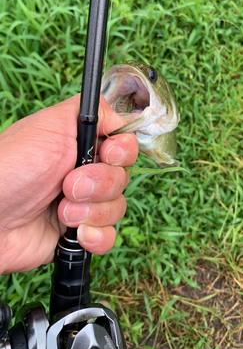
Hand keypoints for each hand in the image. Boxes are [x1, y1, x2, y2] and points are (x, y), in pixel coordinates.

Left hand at [0, 95, 137, 273]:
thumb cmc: (12, 166)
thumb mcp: (52, 123)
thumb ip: (93, 111)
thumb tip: (121, 118)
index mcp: (80, 144)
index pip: (124, 144)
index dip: (122, 152)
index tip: (107, 155)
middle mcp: (85, 173)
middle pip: (123, 177)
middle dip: (100, 184)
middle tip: (67, 185)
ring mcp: (83, 205)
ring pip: (118, 207)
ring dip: (92, 211)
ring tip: (60, 211)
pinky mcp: (78, 233)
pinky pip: (108, 236)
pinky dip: (96, 236)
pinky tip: (74, 233)